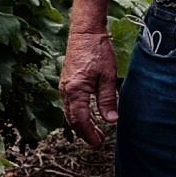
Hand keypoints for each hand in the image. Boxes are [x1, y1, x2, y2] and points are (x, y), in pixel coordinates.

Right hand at [60, 29, 119, 145]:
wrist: (85, 32)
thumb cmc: (97, 51)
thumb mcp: (107, 76)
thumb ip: (108, 99)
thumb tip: (111, 121)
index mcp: (75, 90)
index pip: (80, 120)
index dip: (89, 134)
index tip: (98, 143)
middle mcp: (66, 90)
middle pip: (72, 119)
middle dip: (84, 132)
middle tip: (97, 142)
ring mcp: (64, 86)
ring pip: (69, 112)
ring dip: (81, 124)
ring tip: (95, 132)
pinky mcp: (66, 82)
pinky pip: (70, 104)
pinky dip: (78, 114)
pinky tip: (88, 116)